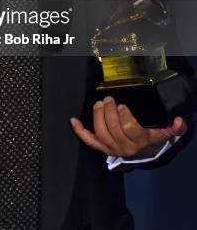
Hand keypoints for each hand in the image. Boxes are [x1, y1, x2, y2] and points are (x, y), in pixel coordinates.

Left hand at [70, 96, 186, 157]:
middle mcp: (125, 147)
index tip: (122, 106)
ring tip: (99, 104)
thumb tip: (179, 121)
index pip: (131, 130)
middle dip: (109, 113)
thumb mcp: (162, 133)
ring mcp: (111, 148)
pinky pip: (89, 141)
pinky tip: (73, 120)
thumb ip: (173, 128)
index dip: (125, 117)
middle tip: (109, 100)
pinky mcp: (101, 147)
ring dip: (97, 117)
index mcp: (140, 142)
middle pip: (113, 130)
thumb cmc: (149, 137)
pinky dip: (80, 131)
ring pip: (101, 133)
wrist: (141, 153)